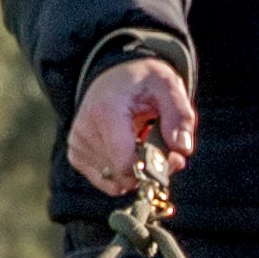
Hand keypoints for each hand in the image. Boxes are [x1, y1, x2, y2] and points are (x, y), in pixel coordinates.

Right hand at [68, 54, 196, 196]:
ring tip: (146, 144)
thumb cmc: (143, 81)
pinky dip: (124, 173)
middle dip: (151, 169)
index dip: (154, 169)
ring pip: (117, 181)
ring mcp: (78, 144)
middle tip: (166, 149)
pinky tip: (130, 151)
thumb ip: (180, 116)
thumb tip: (182, 148)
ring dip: (138, 171)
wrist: (115, 76)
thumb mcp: (168, 86)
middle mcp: (85, 130)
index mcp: (106, 111)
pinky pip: (107, 180)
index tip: (173, 157)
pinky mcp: (76, 155)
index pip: (125, 164)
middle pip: (124, 175)